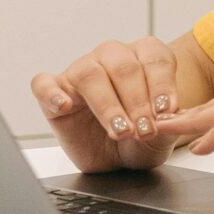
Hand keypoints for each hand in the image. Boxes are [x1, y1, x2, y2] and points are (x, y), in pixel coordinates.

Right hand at [33, 39, 180, 170]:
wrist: (119, 157)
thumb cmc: (143, 137)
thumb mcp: (165, 135)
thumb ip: (169, 123)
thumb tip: (168, 117)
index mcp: (144, 55)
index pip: (155, 59)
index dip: (162, 85)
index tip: (167, 111)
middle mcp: (112, 56)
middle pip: (123, 67)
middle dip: (137, 101)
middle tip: (144, 129)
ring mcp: (80, 71)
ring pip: (89, 74)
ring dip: (107, 104)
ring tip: (120, 131)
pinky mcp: (53, 91)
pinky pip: (44, 84)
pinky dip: (52, 93)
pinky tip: (65, 106)